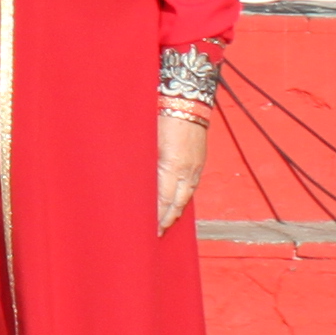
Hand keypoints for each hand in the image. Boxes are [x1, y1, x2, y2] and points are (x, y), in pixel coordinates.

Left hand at [156, 105, 206, 234]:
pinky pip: (192, 186)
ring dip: (177, 211)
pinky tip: (178, 204)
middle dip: (168, 219)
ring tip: (167, 223)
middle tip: (157, 233)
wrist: (187, 101)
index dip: (157, 215)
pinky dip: (184, 198)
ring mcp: (196, 167)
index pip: (164, 198)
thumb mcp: (147, 140)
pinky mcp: (200, 162)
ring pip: (187, 196)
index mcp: (172, 165)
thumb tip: (135, 182)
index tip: (151, 228)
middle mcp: (187, 170)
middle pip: (178, 202)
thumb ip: (144, 162)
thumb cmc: (160, 116)